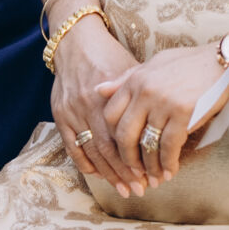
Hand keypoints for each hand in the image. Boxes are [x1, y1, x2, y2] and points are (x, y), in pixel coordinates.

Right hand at [51, 12, 140, 192]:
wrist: (76, 40)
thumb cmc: (110, 55)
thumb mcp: (132, 69)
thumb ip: (144, 94)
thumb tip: (168, 117)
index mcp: (113, 94)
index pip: (127, 135)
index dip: (140, 157)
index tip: (154, 172)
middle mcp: (90, 104)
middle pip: (110, 148)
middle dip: (126, 172)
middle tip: (141, 189)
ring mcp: (73, 111)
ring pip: (91, 151)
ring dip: (108, 174)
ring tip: (124, 189)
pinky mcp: (60, 114)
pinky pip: (72, 146)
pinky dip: (85, 163)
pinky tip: (98, 175)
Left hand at [98, 44, 228, 189]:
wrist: (224, 60)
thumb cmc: (189, 63)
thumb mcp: (153, 64)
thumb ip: (126, 79)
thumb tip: (98, 90)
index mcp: (135, 79)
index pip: (110, 115)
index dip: (112, 138)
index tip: (121, 151)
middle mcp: (145, 91)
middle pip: (124, 135)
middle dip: (128, 159)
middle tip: (136, 172)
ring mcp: (163, 103)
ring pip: (147, 145)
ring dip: (150, 167)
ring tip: (155, 177)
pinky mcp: (183, 114)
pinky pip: (169, 147)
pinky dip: (168, 163)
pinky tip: (171, 171)